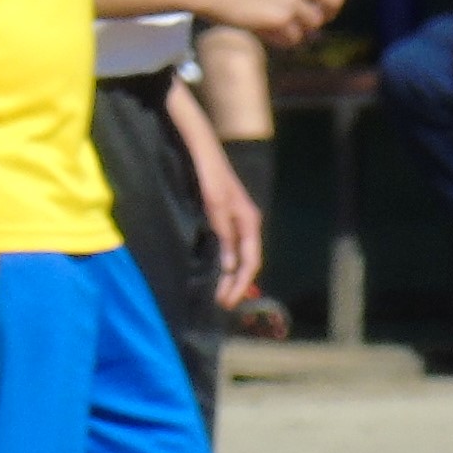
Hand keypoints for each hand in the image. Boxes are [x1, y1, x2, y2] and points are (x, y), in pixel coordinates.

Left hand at [187, 130, 263, 308]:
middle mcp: (246, 222)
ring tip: (219, 293)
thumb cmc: (209, 174)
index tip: (227, 302)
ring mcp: (235, 219)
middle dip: (236, 284)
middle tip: (222, 303)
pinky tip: (214, 269)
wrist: (201, 149)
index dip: (240, 283)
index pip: (251, 261)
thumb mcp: (216, 206)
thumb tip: (230, 266)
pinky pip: (229, 245)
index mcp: (249, 221)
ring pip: (238, 255)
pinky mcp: (223, 215)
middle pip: (247, 261)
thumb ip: (224, 235)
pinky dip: (224, 261)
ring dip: (230, 275)